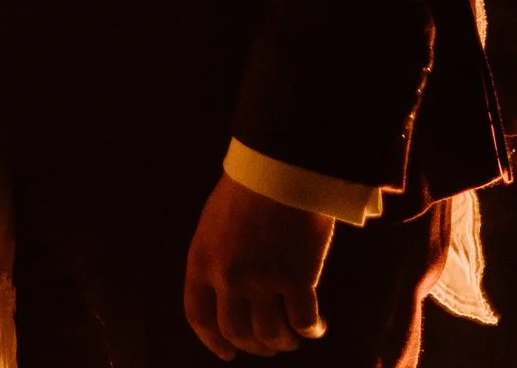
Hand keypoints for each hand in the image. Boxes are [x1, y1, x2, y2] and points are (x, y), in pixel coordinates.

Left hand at [183, 173, 334, 359]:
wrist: (280, 166)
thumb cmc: (248, 185)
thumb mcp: (214, 221)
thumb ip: (216, 256)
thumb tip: (228, 288)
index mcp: (201, 260)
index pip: (199, 315)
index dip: (213, 341)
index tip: (227, 354)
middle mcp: (227, 278)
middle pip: (237, 331)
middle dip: (253, 345)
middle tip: (268, 346)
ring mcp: (262, 281)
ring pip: (271, 334)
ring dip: (283, 342)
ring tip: (293, 338)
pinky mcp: (297, 279)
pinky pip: (303, 322)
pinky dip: (311, 330)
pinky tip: (317, 328)